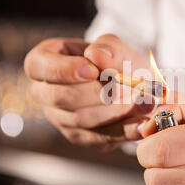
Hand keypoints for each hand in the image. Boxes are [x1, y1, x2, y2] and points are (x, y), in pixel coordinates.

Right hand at [24, 34, 152, 150]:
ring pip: (81, 120)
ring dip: (116, 111)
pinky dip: (124, 130)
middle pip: (61, 97)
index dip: (64, 70)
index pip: (39, 66)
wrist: (131, 84)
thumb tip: (97, 55)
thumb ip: (108, 46)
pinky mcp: (80, 138)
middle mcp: (45, 93)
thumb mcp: (115, 47)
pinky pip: (99, 138)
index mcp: (43, 63)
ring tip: (145, 101)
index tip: (93, 70)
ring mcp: (60, 119)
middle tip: (129, 87)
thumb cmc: (115, 61)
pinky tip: (143, 123)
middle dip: (98, 93)